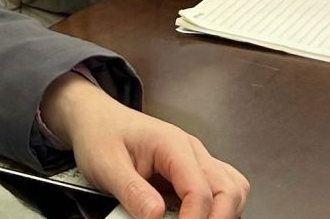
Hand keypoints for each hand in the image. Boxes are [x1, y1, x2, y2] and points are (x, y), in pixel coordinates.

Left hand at [41, 74, 246, 218]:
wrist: (96, 119)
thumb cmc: (101, 135)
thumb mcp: (106, 164)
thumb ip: (132, 190)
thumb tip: (156, 216)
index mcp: (172, 145)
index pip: (199, 189)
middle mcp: (192, 151)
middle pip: (228, 189)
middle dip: (219, 218)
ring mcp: (196, 161)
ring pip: (233, 188)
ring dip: (224, 212)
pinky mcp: (192, 172)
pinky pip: (221, 189)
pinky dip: (218, 207)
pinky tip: (197, 217)